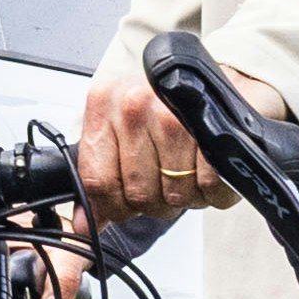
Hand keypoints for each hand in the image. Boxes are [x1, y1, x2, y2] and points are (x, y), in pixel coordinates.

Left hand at [71, 64, 214, 221]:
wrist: (208, 73)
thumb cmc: (161, 100)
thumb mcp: (118, 126)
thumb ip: (101, 176)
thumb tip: (84, 225)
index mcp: (103, 105)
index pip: (98, 182)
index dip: (115, 206)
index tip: (126, 206)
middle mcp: (134, 106)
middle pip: (140, 194)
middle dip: (157, 202)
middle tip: (166, 183)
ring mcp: (174, 116)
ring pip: (175, 194)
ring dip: (187, 196)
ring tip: (189, 173)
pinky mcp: (212, 127)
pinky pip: (210, 187)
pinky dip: (214, 191)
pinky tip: (209, 170)